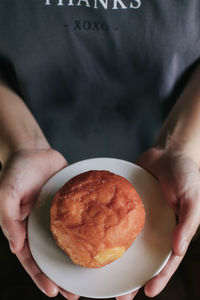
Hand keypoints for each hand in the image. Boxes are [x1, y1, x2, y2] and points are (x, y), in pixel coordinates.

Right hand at [0, 148, 78, 298]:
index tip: (54, 291)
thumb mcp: (6, 194)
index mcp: (25, 227)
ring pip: (68, 241)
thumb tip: (17, 247)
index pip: (31, 258)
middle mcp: (42, 225)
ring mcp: (58, 216)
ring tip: (91, 273)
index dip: (40, 276)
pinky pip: (80, 220)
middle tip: (77, 293)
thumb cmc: (17, 171)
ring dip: (78, 258)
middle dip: (62, 275)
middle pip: (51, 255)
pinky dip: (88, 232)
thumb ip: (9, 219)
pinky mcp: (71, 204)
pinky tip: (100, 240)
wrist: (34, 150)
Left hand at [117, 146, 199, 299]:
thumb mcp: (193, 198)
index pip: (168, 260)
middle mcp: (156, 228)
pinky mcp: (127, 204)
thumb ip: (188, 222)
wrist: (167, 152)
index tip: (146, 292)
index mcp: (174, 230)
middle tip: (118, 295)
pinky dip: (108, 229)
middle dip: (133, 276)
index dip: (159, 278)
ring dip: (118, 258)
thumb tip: (178, 250)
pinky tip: (95, 238)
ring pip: (128, 242)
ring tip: (103, 274)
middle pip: (145, 257)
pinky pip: (117, 219)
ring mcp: (140, 217)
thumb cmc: (185, 174)